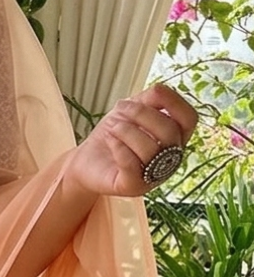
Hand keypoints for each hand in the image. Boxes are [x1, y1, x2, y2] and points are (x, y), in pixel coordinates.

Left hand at [65, 83, 197, 199]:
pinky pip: (132, 164)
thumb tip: (159, 89)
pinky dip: (119, 146)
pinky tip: (110, 140)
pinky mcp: (133, 187)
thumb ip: (149, 99)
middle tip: (120, 108)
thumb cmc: (114, 135)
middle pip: (169, 132)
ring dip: (127, 130)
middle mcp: (169, 159)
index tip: (154, 91)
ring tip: (112, 127)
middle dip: (141, 113)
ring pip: (151, 149)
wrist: (86, 160)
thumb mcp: (132, 111)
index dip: (175, 102)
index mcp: (175, 139)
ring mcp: (153, 176)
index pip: (189, 119)